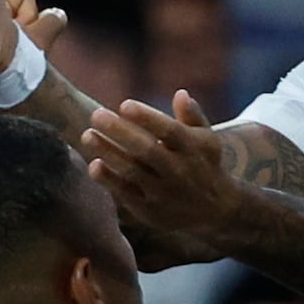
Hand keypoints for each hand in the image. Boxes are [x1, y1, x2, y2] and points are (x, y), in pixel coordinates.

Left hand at [75, 89, 249, 254]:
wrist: (215, 209)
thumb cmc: (204, 163)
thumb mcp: (207, 139)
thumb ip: (192, 116)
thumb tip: (180, 94)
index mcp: (193, 149)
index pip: (169, 131)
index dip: (146, 118)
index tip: (124, 104)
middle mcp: (179, 171)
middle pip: (146, 150)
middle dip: (120, 132)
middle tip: (96, 115)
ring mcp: (164, 193)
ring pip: (132, 172)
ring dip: (108, 153)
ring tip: (88, 135)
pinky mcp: (150, 210)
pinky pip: (126, 194)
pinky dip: (109, 180)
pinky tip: (94, 165)